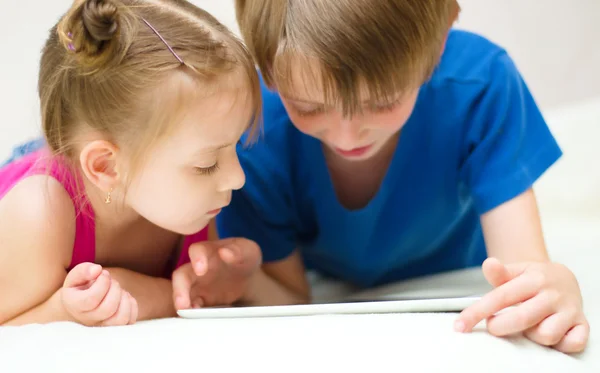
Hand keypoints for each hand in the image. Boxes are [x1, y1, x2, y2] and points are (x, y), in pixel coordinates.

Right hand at [61, 262, 138, 325]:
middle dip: (114, 288)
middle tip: (111, 281)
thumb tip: (97, 270)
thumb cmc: (80, 288)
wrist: (82, 304)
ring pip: (121, 318)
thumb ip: (83, 271)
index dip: (102, 283)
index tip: (103, 274)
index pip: (91, 299)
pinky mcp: (117, 327)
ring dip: (124, 299)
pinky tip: (123, 298)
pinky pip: (130, 320)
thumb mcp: (75, 277)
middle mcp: (88, 320)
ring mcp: (103, 326)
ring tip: (118, 291)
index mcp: (75, 306)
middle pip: (108, 308)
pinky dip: (131, 305)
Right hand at [172, 238, 261, 308]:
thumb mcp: (248, 251)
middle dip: (180, 288)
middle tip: (183, 302)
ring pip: (181, 293)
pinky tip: (197, 316)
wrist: (246, 277)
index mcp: (208, 251)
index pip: (197, 250)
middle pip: (181, 275)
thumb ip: (238, 250)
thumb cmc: (244, 258)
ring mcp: (196, 285)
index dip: (196, 259)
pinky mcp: (199, 300)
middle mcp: (196, 268)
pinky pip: (191, 306)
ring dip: (182, 303)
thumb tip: (225, 253)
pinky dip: (192, 312)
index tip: (201, 270)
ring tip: (186, 312)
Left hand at [455, 258, 588, 352]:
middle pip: (522, 319)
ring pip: (545, 335)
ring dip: (532, 335)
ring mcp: (570, 310)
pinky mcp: (582, 325)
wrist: (564, 278)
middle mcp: (553, 295)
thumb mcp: (515, 271)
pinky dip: (560, 344)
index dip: (477, 312)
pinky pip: (571, 344)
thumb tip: (488, 264)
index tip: (460, 325)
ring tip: (529, 324)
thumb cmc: (533, 278)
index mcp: (534, 279)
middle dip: (500, 327)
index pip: (500, 297)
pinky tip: (552, 332)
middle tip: (494, 325)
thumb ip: (499, 273)